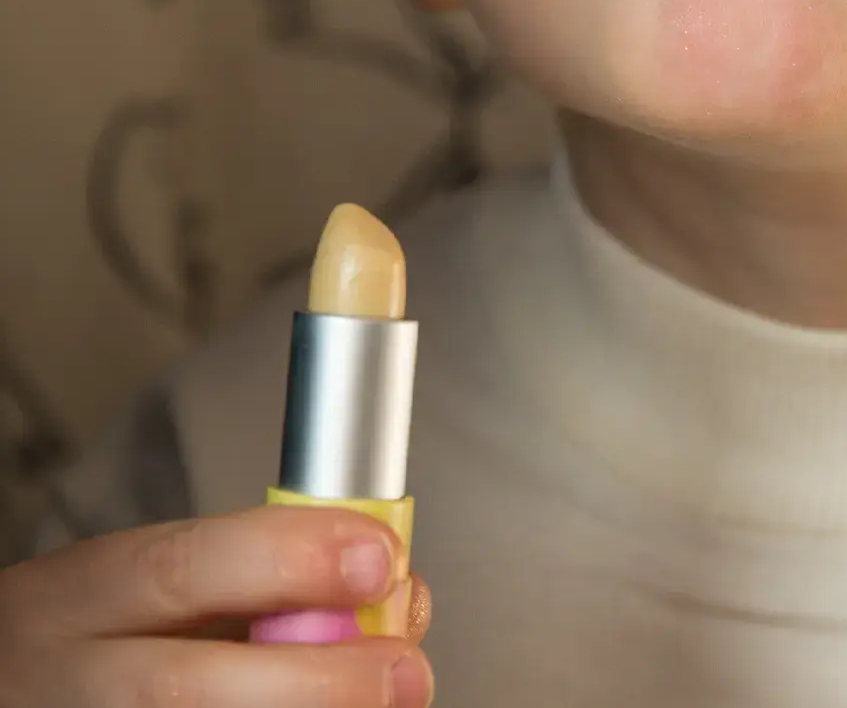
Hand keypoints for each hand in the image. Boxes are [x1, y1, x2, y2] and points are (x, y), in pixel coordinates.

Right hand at [0, 506, 433, 706]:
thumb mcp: (147, 588)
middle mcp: (73, 682)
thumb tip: (385, 591)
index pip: (183, 565)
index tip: (378, 557)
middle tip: (404, 670)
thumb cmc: (96, 643)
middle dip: (314, 680)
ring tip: (386, 705)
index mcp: (82, 596)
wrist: (7, 695)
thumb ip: (253, 581)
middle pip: (186, 688)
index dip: (288, 560)